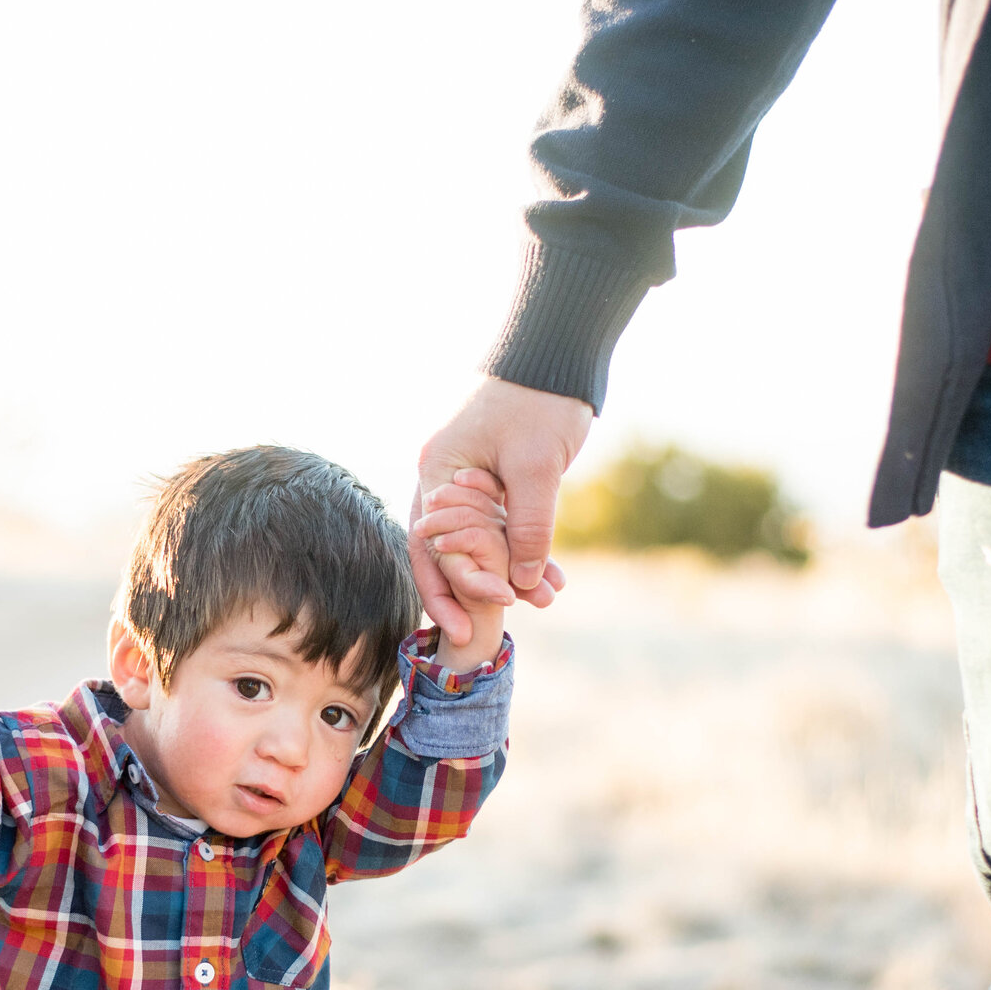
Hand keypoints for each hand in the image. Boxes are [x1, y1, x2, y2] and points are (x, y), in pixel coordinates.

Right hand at [411, 377, 591, 641]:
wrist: (557, 355)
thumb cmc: (540, 401)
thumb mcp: (536, 469)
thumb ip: (527, 528)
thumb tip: (524, 582)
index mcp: (438, 471)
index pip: (433, 543)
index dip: (459, 582)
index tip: (498, 605)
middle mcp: (443, 478)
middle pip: (442, 550)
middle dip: (464, 592)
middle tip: (476, 633)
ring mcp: (466, 479)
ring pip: (475, 540)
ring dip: (504, 572)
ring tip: (544, 601)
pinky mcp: (493, 479)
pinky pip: (498, 525)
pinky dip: (520, 549)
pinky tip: (549, 575)